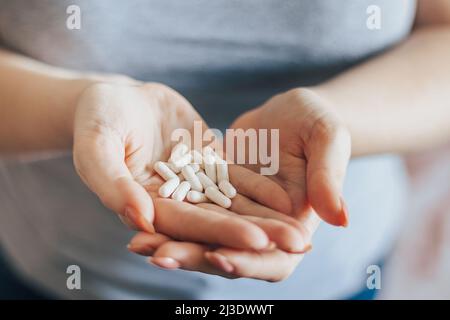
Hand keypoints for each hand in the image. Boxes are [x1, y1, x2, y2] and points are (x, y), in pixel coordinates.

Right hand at [73, 81, 305, 250]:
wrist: (117, 96)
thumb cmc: (97, 118)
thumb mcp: (96, 145)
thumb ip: (114, 184)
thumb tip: (143, 220)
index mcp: (146, 206)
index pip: (187, 226)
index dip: (221, 233)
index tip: (257, 241)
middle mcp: (173, 203)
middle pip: (218, 222)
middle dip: (256, 233)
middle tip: (297, 243)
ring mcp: (193, 185)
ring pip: (232, 205)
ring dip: (266, 218)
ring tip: (301, 230)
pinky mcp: (207, 165)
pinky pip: (236, 178)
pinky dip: (260, 188)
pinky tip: (288, 198)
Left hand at [128, 87, 349, 280]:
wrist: (290, 109)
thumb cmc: (318, 121)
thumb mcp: (326, 139)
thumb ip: (330, 177)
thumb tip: (342, 219)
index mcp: (295, 225)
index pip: (273, 258)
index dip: (247, 260)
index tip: (218, 254)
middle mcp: (261, 229)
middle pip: (229, 252)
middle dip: (195, 257)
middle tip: (158, 256)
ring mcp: (235, 215)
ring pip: (203, 237)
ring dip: (172, 242)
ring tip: (138, 243)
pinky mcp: (214, 197)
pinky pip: (190, 210)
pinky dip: (168, 215)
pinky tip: (139, 215)